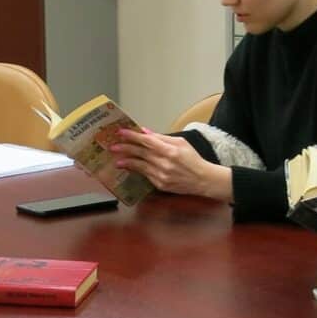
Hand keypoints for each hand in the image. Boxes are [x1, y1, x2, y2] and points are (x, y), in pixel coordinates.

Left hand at [106, 129, 231, 200]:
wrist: (203, 179)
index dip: (133, 136)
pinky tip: (129, 167)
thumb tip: (146, 132)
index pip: (147, 141)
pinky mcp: (161, 185)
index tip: (121, 132)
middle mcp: (165, 163)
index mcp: (170, 150)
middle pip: (141, 153)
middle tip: (113, 145)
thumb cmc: (193, 159)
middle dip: (126, 148)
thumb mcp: (181, 143)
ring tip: (117, 159)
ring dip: (127, 162)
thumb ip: (162, 138)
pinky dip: (136, 170)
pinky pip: (145, 175)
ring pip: (140, 166)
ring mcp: (162, 175)